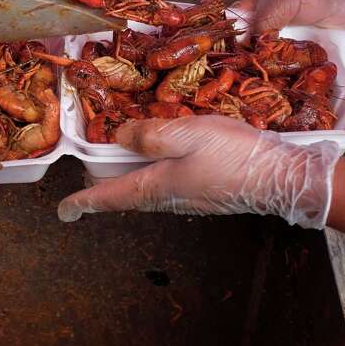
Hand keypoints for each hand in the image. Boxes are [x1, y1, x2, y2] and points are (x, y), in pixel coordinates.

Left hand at [58, 115, 341, 228]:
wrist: (282, 177)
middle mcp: (165, 198)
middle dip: (101, 181)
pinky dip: (150, 168)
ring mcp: (185, 198)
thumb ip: (148, 134)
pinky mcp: (203, 192)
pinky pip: (164, 182)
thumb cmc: (232, 155)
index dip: (81, 202)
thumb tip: (118, 136)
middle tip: (87, 164)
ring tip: (115, 154)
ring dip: (125, 173)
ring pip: (143, 187)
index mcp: (153, 187)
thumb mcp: (185, 134)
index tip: (62, 211)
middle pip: (123, 193)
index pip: (106, 198)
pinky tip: (159, 152)